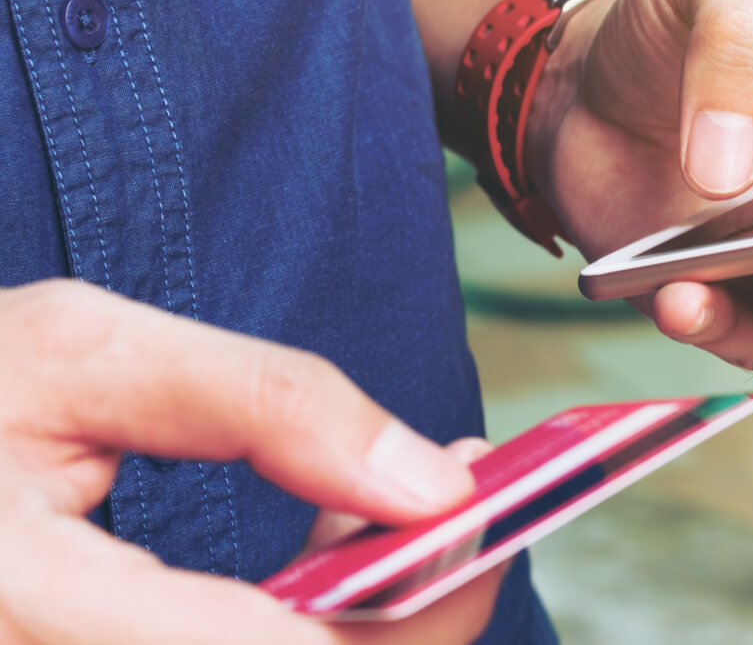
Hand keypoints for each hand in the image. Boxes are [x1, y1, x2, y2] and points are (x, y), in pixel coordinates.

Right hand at [0, 280, 502, 644]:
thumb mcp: (84, 353)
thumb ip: (265, 406)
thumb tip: (431, 480)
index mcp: (15, 607)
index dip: (420, 603)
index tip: (489, 506)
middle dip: (409, 619)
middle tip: (454, 505)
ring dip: (359, 632)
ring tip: (377, 522)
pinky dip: (299, 640)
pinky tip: (313, 573)